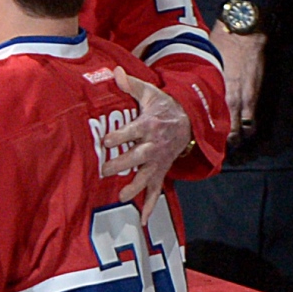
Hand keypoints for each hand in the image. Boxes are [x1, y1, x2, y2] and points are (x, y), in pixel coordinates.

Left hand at [101, 67, 192, 225]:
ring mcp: (158, 161)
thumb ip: (131, 85)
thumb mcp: (150, 92)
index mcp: (148, 125)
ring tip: (121, 195)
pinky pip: (156, 191)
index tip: (104, 141)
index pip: (131, 132)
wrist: (188, 122)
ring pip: (146, 176)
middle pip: (137, 156)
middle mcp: (154, 146)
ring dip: (134, 186)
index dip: (118, 136)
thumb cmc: (162, 107)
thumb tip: (115, 71)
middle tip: (104, 169)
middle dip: (122, 163)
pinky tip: (143, 220)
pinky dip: (150, 206)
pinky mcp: (161, 172)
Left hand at [208, 21, 265, 145]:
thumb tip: (182, 90)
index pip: (209, 121)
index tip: (197, 141)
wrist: (244, 33)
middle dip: (222, 142)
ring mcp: (245, 99)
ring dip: (237, 137)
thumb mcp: (203, 65)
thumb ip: (197, 82)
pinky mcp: (256, 95)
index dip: (204, 134)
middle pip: (228, 131)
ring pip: (243, 128)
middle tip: (214, 148)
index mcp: (214, 92)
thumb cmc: (218, 45)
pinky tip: (242, 130)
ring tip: (230, 144)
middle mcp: (230, 99)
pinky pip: (253, 119)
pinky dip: (248, 127)